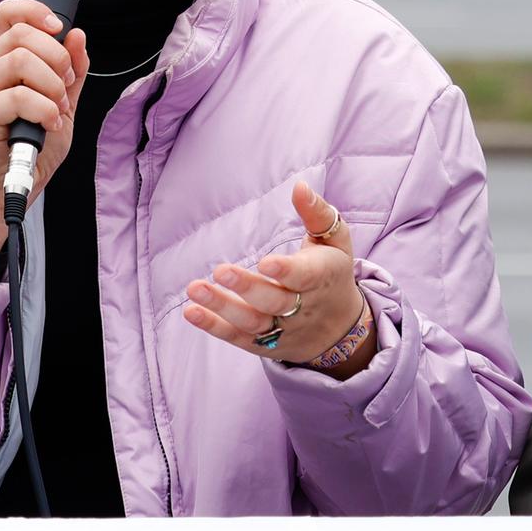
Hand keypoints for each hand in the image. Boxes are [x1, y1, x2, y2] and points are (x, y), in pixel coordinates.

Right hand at [0, 0, 89, 250]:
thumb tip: (78, 35)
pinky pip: (18, 96)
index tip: (59, 29)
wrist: (15, 184)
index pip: (10, 13)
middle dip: (57, 57)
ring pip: (21, 60)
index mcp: (8, 58)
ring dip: (52, 85)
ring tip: (58, 109)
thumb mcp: (64, 102)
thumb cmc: (34, 143)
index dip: (35, 12)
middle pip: (22, 34)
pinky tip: (50, 124)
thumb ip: (73, 71)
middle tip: (66, 86)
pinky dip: (45, 109)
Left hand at [182, 182, 375, 377]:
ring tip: (195, 289)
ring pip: (252, 322)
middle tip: (220, 270)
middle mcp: (302, 307)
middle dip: (247, 288)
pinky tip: (192, 311)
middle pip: (274, 302)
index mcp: (322, 278)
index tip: (265, 262)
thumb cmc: (332, 273)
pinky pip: (237, 337)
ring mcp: (282, 329)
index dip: (286, 272)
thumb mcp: (336, 242)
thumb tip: (299, 186)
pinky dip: (213, 327)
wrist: (340, 329)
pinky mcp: (264, 344)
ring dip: (222, 307)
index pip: (305, 277)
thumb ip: (318, 214)